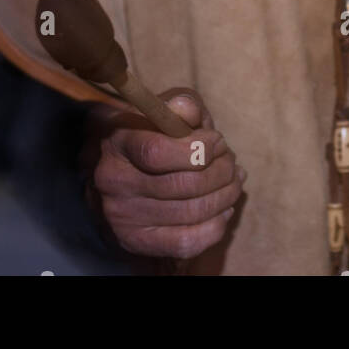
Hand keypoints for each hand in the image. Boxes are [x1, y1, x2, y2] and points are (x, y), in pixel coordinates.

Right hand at [86, 89, 245, 261]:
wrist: (124, 167)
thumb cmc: (154, 131)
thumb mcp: (166, 109)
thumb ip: (182, 105)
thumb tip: (189, 111)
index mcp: (118, 142)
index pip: (158, 153)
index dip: (199, 148)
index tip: (217, 141)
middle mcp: (114, 182)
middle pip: (183, 185)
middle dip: (221, 171)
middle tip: (230, 161)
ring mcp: (123, 216)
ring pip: (192, 213)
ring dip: (225, 195)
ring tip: (234, 181)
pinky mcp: (137, 241)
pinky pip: (187, 242)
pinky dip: (215, 226)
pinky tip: (223, 208)